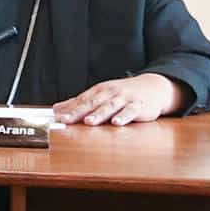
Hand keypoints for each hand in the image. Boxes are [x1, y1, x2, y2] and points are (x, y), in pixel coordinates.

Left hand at [53, 73, 184, 125]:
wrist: (153, 87)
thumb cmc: (122, 93)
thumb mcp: (101, 95)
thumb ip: (80, 102)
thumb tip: (57, 108)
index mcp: (99, 91)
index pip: (81, 100)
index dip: (68, 108)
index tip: (57, 116)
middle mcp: (110, 93)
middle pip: (92, 103)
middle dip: (78, 112)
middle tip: (66, 119)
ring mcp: (124, 99)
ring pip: (110, 107)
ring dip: (99, 114)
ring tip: (89, 122)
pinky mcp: (139, 106)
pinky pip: (130, 112)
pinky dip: (124, 117)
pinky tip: (117, 123)